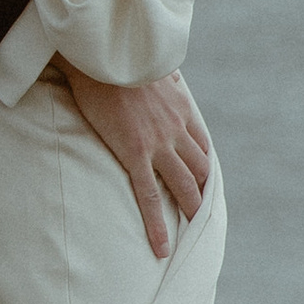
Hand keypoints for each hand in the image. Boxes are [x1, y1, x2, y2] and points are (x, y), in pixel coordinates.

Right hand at [60, 65, 211, 261]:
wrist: (100, 56)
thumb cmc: (117, 59)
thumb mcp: (151, 64)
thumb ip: (164, 76)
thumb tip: (170, 76)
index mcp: (179, 107)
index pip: (200, 144)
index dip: (203, 165)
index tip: (201, 179)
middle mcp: (176, 128)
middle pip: (199, 168)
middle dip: (202, 191)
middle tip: (200, 212)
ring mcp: (158, 144)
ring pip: (184, 185)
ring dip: (190, 208)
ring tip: (191, 229)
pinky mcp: (136, 154)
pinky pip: (150, 197)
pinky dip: (158, 225)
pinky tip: (161, 246)